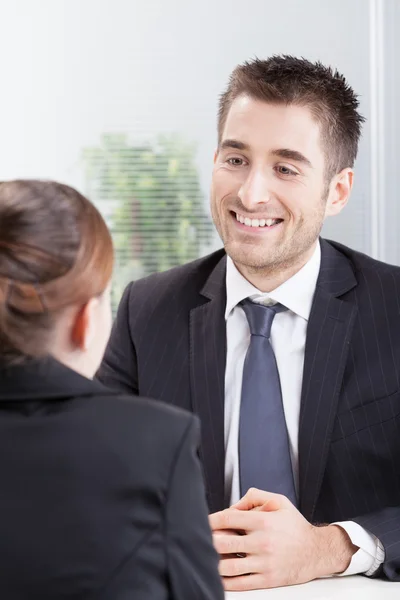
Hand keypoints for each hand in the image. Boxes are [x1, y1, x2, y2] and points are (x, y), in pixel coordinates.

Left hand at [209, 488, 357, 590]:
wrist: (317, 551)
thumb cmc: (295, 526)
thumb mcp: (279, 501)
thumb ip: (255, 496)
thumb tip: (234, 505)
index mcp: (263, 521)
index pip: (227, 519)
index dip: (211, 520)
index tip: (204, 522)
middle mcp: (262, 542)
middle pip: (223, 543)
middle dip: (209, 541)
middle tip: (202, 540)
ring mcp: (264, 563)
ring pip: (228, 566)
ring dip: (214, 562)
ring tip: (210, 557)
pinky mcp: (267, 579)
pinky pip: (240, 583)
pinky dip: (226, 581)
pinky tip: (220, 575)